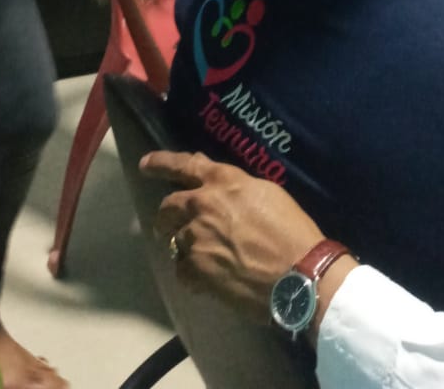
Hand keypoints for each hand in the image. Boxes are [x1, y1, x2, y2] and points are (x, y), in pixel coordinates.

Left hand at [140, 150, 323, 321]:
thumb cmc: (291, 230)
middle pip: (168, 206)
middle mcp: (202, 204)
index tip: (144, 165)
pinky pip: (182, 270)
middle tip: (171, 226)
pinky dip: (193, 274)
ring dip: (187, 247)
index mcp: (222, 181)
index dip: (161, 163)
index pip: (184, 164)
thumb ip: (236, 188)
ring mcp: (195, 237)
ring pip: (175, 240)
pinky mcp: (194, 269)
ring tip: (206, 259)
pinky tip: (211, 280)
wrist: (298, 274)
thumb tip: (219, 189)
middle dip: (167, 216)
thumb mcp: (266, 194)